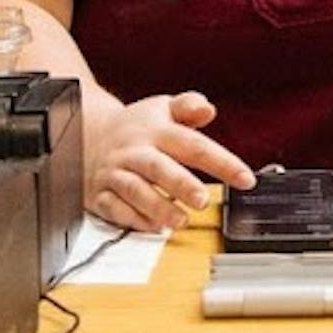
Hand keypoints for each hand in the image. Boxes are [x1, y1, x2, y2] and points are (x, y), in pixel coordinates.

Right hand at [86, 91, 256, 231]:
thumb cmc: (136, 127)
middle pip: (158, 167)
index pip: (193, 145)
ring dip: (157, 207)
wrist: (86, 134)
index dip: (221, 162)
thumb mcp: (162, 108)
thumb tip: (207, 108)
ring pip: (134, 190)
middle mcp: (135, 152)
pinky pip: (113, 207)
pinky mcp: (100, 193)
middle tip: (203, 201)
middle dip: (181, 185)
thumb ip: (188, 106)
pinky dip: (131, 218)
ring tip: (180, 221)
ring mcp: (116, 173)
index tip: (246, 179)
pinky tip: (152, 226)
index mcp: (156, 131)